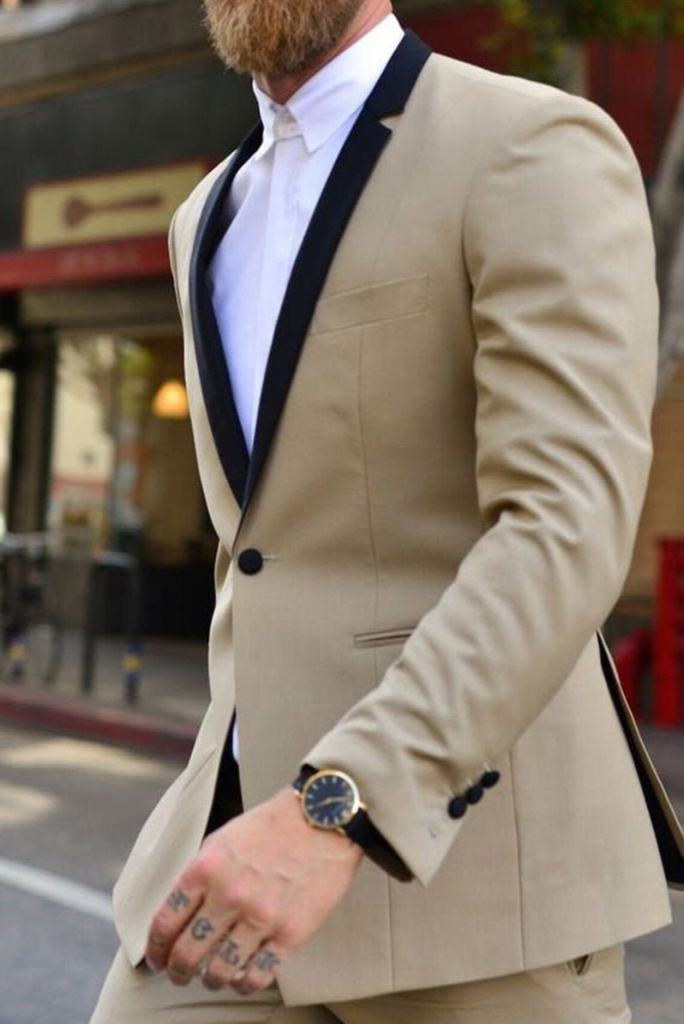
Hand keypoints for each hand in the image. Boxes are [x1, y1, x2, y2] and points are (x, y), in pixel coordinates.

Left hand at [144, 788, 362, 993]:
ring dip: (209, 980)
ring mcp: (260, 916)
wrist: (322, 819)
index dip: (155, 948)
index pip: (165, 922)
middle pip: (186, 953)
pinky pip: (257, 975)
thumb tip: (181, 911)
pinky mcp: (290, 933)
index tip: (157, 957)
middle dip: (176, 971)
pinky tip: (242, 979)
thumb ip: (200, 873)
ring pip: (218, 972)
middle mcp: (229, 895)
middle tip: (178, 974)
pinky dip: (244, 984)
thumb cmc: (272, 825)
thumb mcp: (223, 838)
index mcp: (206, 868)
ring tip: (211, 978)